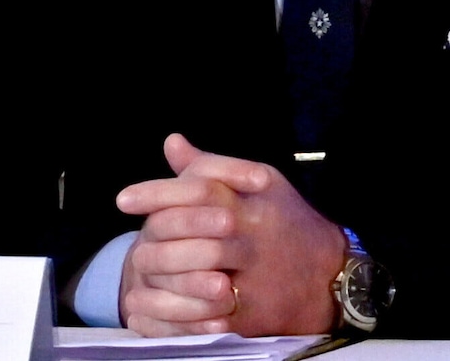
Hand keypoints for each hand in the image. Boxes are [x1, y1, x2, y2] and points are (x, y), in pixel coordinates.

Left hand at [112, 134, 346, 333]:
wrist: (326, 273)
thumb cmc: (283, 222)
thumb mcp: (257, 183)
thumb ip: (211, 168)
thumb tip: (172, 142)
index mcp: (258, 190)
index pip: (202, 184)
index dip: (158, 191)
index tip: (123, 200)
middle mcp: (258, 224)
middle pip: (198, 220)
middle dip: (157, 230)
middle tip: (131, 239)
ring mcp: (257, 265)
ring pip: (203, 261)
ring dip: (164, 266)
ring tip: (138, 267)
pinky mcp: (252, 304)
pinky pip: (207, 306)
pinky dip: (176, 307)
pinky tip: (150, 303)